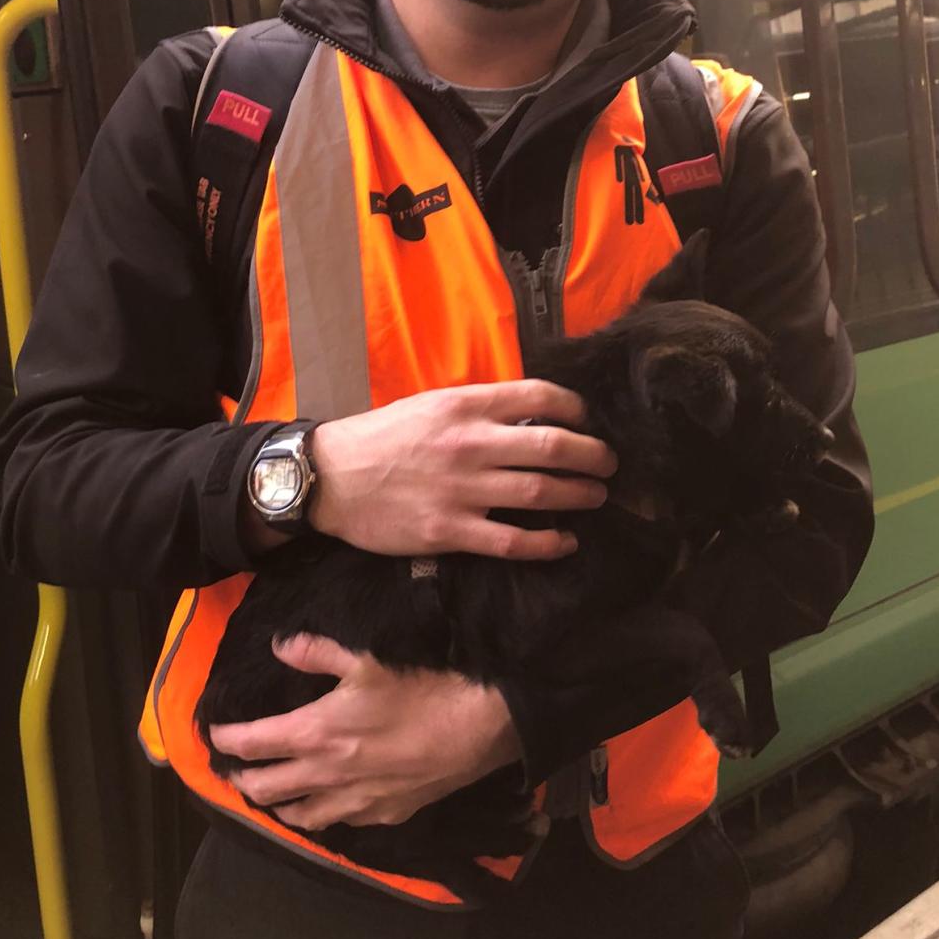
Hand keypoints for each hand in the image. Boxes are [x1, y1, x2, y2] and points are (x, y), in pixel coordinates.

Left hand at [208, 633, 521, 828]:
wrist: (475, 728)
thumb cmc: (419, 688)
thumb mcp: (365, 659)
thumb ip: (316, 653)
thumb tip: (279, 646)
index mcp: (315, 732)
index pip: (252, 744)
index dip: (225, 740)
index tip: (213, 735)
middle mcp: (324, 775)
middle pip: (264, 788)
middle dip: (240, 778)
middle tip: (232, 768)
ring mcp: (352, 802)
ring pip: (297, 816)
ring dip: (276, 804)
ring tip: (270, 792)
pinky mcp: (380, 815)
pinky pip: (338, 821)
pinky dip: (320, 813)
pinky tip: (324, 803)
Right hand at [308, 380, 616, 559]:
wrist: (330, 479)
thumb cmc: (380, 439)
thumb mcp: (429, 405)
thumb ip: (477, 409)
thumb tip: (529, 414)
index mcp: (464, 405)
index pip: (539, 396)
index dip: (575, 408)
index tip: (588, 420)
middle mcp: (469, 444)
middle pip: (552, 446)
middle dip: (592, 455)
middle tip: (609, 463)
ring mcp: (461, 490)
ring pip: (540, 492)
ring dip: (578, 495)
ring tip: (596, 496)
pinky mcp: (449, 531)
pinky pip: (512, 540)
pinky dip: (547, 542)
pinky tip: (565, 542)